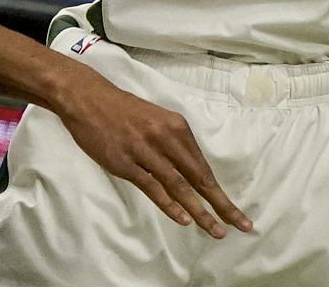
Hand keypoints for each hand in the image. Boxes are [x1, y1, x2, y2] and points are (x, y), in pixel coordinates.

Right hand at [50, 62, 250, 237]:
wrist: (88, 97)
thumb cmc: (123, 110)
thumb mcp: (156, 119)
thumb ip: (173, 143)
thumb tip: (191, 172)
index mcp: (176, 127)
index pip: (203, 167)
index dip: (220, 192)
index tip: (236, 212)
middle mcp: (166, 138)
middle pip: (198, 178)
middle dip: (221, 204)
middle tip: (241, 225)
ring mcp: (145, 151)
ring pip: (179, 186)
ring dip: (200, 211)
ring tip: (215, 230)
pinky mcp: (126, 163)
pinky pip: (152, 187)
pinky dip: (170, 204)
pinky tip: (184, 219)